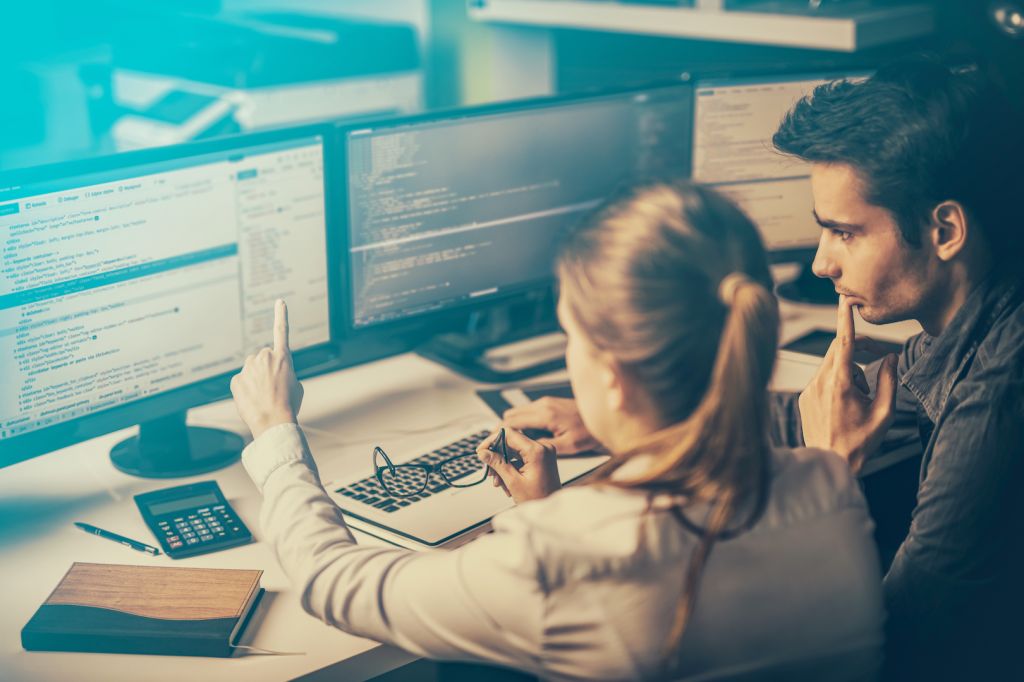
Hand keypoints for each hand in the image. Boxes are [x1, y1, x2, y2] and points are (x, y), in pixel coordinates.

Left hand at [230, 300, 303, 438]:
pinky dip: (245, 389)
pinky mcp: (236, 379)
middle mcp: (264, 357)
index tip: (280, 301)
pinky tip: (253, 399)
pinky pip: (241, 381)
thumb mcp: (296, 385)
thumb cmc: (289, 405)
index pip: (282, 331)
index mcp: (283, 358)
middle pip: (263, 357)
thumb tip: (270, 375)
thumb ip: (284, 372)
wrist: (273, 421)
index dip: (281, 315)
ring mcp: (248, 367)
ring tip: (263, 395)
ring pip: (251, 369)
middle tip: (273, 387)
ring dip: (256, 378)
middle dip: (266, 368)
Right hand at [477, 427, 560, 503]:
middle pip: (511, 442)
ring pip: (515, 451)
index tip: (481, 451)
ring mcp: (543, 453)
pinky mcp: (542, 459)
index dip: (492, 441)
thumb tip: (483, 452)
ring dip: (503, 465)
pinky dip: (512, 468)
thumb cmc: (539, 500)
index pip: (509, 434)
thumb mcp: (513, 482)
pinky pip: (521, 458)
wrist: (553, 512)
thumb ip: (497, 463)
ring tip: (498, 482)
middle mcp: (542, 447)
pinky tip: (506, 483)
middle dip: (497, 457)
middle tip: (489, 470)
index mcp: (537, 450)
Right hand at [502, 397, 599, 454]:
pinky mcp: (548, 403)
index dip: (499, 433)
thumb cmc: (588, 432)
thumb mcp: (567, 446)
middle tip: (500, 445)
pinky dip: (522, 422)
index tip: (493, 443)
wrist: (602, 417)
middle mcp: (543, 405)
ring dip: (512, 425)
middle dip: (502, 430)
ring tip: (512, 443)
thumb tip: (525, 448)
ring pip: (518, 412)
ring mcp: (545, 402)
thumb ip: (543, 446)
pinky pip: (527, 411)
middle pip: (511, 414)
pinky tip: (526, 435)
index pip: (512, 421)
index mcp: (545, 415)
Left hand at [798, 296, 898, 471]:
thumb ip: (890, 380)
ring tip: (862, 397)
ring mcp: (809, 389)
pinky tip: (846, 404)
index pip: (843, 341)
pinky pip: (822, 378)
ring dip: (851, 370)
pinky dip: (837, 381)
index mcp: (840, 383)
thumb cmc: (860, 442)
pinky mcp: (804, 397)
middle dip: (859, 348)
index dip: (845, 318)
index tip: (845, 300)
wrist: (831, 462)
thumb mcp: (885, 412)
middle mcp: (820, 382)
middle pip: (838, 349)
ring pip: (832, 364)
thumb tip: (891, 358)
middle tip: (879, 358)